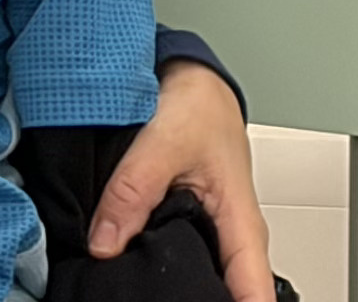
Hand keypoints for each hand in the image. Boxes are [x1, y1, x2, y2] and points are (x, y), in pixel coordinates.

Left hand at [94, 63, 272, 301]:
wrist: (192, 79)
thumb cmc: (199, 104)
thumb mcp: (164, 141)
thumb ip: (133, 189)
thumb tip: (104, 243)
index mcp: (242, 225)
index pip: (253, 296)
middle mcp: (231, 238)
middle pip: (224, 295)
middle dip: (191, 298)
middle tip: (141, 295)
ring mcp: (211, 235)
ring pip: (198, 279)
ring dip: (171, 285)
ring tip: (132, 285)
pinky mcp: (188, 227)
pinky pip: (176, 259)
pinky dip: (154, 265)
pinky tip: (128, 266)